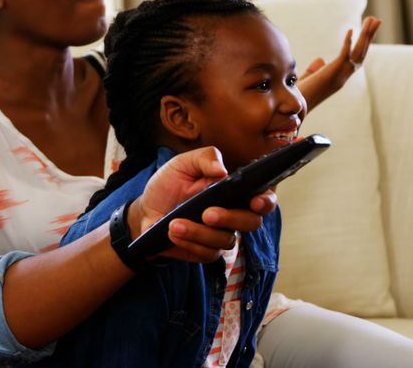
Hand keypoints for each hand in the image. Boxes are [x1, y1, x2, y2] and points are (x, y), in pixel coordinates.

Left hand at [131, 147, 277, 262]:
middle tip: (207, 214)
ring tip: (175, 223)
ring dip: (200, 232)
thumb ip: (204, 158)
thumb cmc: (169, 185)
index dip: (266, 200)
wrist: (146, 209)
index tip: (255, 201)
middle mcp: (233, 214)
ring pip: (226, 240)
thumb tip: (222, 170)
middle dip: (231, 218)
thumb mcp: (182, 164)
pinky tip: (173, 233)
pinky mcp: (205, 251)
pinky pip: (207, 254)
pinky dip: (189, 243)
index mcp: (234, 191)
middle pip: (251, 222)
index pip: (263, 197)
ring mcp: (220, 235)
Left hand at [297, 16, 381, 110]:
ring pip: (357, 53)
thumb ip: (315, 69)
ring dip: (365, 36)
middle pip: (361, 53)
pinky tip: (350, 30)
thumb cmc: (299, 96)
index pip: (354, 58)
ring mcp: (339, 76)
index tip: (366, 30)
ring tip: (372, 20)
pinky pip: (343, 57)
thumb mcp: (308, 79)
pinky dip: (348, 44)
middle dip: (369, 36)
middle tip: (376, 20)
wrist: (294, 111)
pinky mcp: (331, 74)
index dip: (362, 44)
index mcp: (338, 77)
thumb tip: (320, 59)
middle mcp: (342, 76)